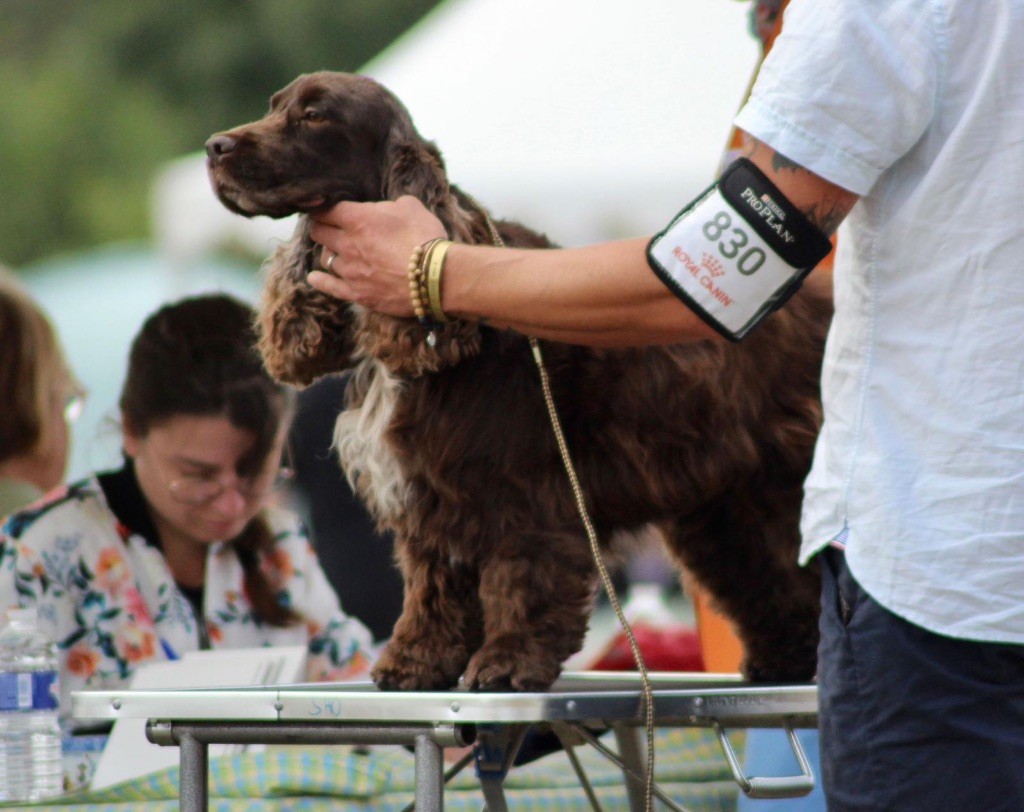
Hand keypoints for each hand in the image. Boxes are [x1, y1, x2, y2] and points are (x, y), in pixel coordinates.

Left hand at [307, 196, 445, 316]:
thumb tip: (384, 209)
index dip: (324, 208)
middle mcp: (347, 243)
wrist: (435, 277)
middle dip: (322, 227)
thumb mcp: (411, 207)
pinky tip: (314, 278)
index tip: (326, 209)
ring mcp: (350, 270)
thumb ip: (390, 204)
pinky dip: (320, 280)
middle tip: (328, 228)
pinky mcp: (357, 293)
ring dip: (329, 252)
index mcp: (358, 218)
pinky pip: (329, 286)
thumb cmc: (425, 237)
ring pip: (325, 258)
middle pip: (318, 232)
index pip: (325, 210)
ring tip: (336, 251)